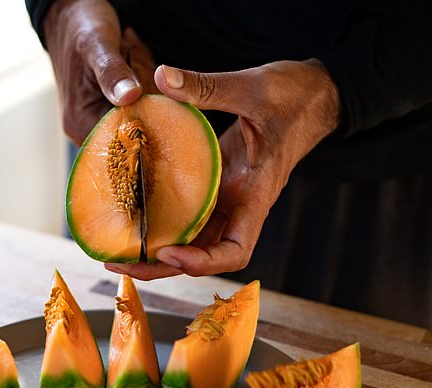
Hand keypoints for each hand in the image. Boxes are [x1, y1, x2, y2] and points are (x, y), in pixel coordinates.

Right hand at [43, 0, 155, 144]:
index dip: (146, 107)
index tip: (140, 72)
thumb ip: (112, 71)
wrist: (69, 16)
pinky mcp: (109, 110)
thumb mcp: (97, 43)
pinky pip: (139, 105)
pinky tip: (132, 61)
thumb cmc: (79, 26)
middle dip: (145, 90)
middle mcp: (89, 129)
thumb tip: (130, 96)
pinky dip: (142, 84)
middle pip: (138, 124)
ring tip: (127, 52)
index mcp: (81, 122)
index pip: (128, 132)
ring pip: (143, 113)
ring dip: (144, 83)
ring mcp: (100, 121)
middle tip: (130, 54)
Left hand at [106, 59, 340, 279]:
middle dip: (164, 265)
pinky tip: (136, 214)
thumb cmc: (294, 96)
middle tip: (120, 263)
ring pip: (194, 238)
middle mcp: (240, 204)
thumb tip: (160, 77)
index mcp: (256, 194)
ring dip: (159, 248)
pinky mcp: (219, 183)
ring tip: (118, 249)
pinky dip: (165, 219)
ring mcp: (229, 197)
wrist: (314, 95)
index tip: (168, 251)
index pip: (236, 250)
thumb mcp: (252, 87)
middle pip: (204, 254)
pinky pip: (190, 211)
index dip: (202, 262)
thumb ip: (207, 86)